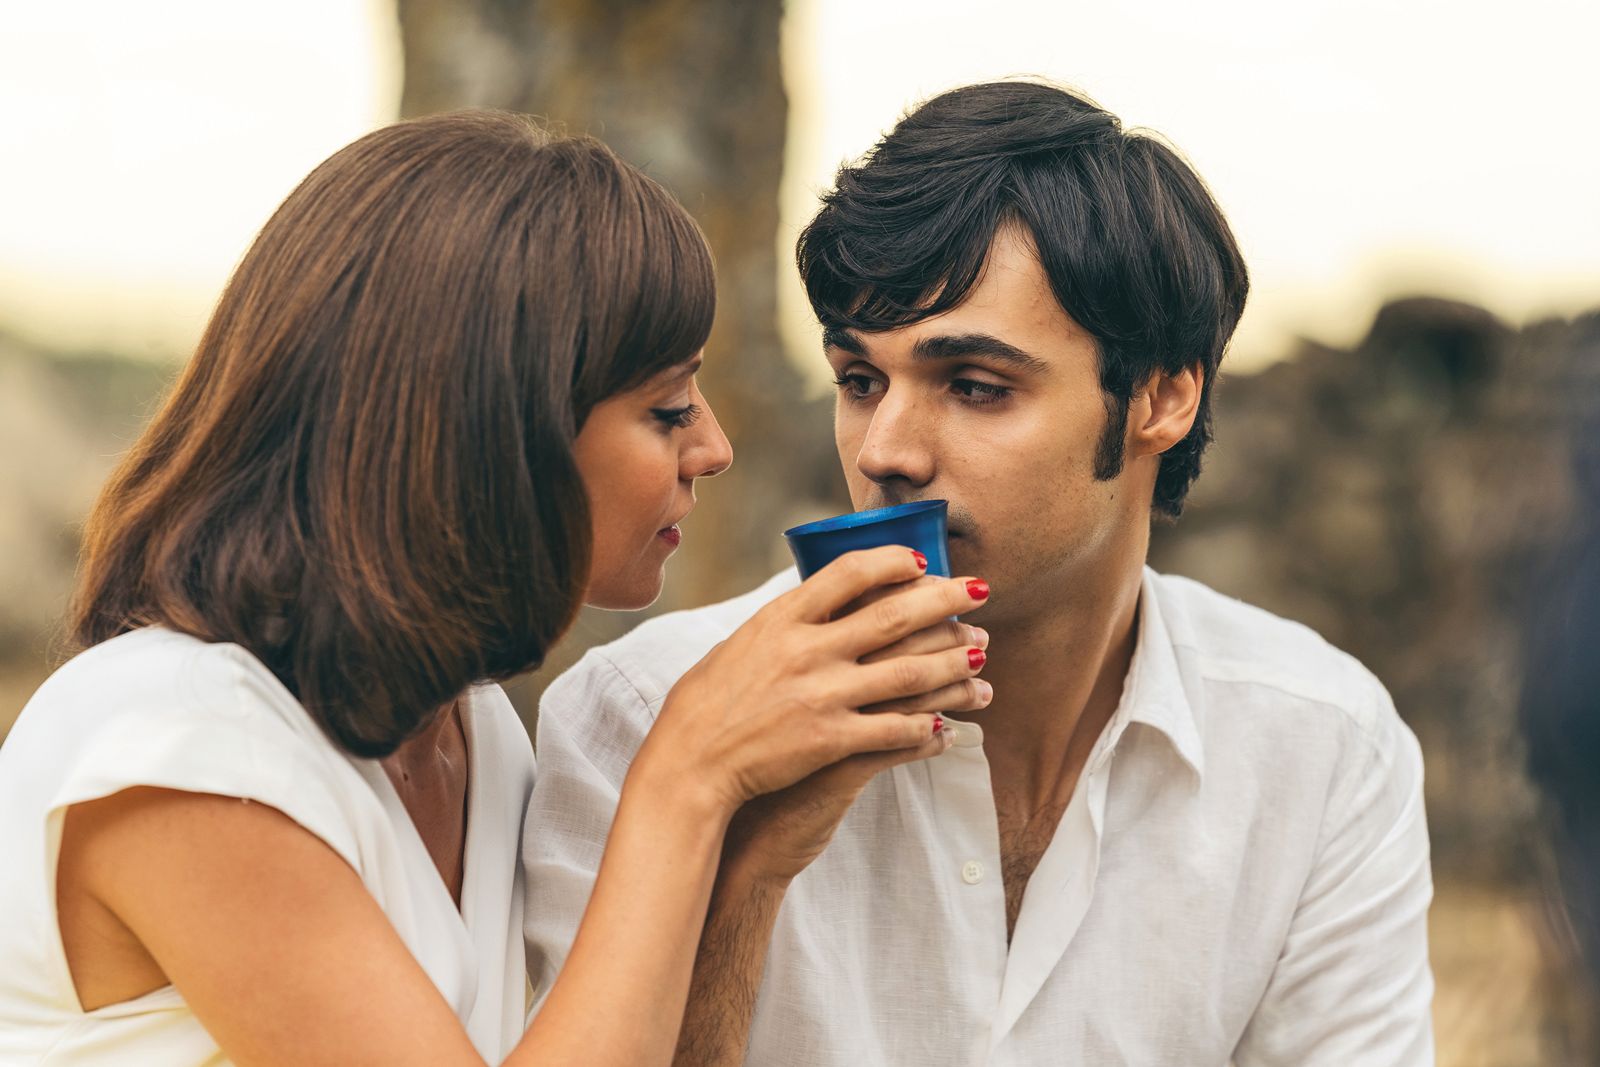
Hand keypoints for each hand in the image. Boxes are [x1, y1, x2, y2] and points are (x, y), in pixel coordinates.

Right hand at [633, 546, 990, 816]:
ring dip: (952, 664)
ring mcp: (821, 696)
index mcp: (780, 618)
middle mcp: (806, 650)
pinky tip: (947, 728)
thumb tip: (818, 598)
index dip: (894, 561)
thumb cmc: (707, 705)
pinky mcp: (831, 742)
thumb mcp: (739, 644)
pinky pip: (895, 732)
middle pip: (893, 615)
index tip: (923, 560)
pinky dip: (927, 729)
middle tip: (982, 591)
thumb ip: (784, 623)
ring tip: (979, 655)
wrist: (689, 765)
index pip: (849, 572)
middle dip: (946, 600)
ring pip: (909, 674)